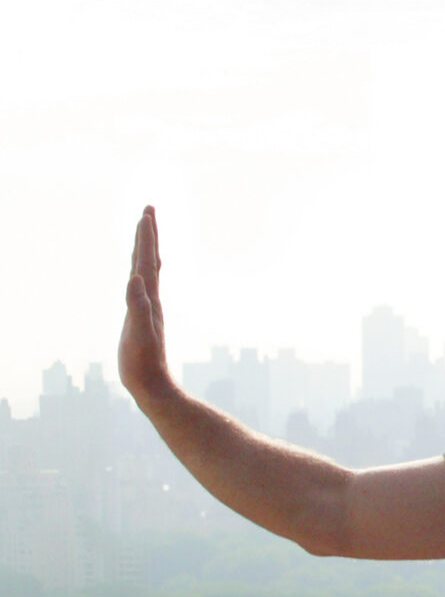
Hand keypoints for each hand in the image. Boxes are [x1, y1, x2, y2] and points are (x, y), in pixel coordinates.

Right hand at [119, 207, 175, 409]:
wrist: (154, 386)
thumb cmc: (144, 362)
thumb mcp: (139, 333)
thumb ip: (138, 306)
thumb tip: (137, 278)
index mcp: (149, 298)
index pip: (147, 260)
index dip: (146, 237)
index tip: (147, 212)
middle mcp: (151, 299)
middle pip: (149, 260)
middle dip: (147, 235)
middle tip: (148, 210)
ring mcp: (148, 308)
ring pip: (147, 272)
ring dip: (145, 250)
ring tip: (144, 232)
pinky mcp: (142, 320)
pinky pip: (142, 290)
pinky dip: (141, 274)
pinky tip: (142, 273)